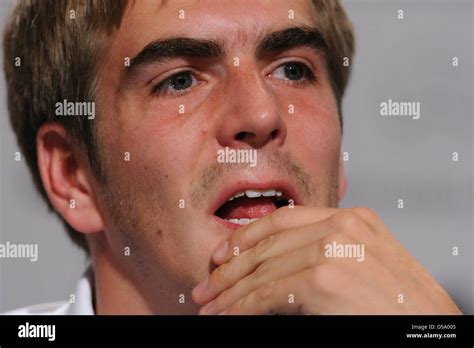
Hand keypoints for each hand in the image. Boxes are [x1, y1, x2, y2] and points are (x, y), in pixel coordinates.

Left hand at [192, 206, 461, 314]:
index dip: (247, 237)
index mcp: (354, 220)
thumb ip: (326, 255)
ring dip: (231, 292)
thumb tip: (275, 267)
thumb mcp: (365, 268)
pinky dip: (242, 308)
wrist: (433, 332)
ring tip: (210, 308)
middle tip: (206, 286)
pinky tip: (229, 316)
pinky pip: (268, 294)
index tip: (223, 255)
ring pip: (263, 270)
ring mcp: (334, 249)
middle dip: (231, 268)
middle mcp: (343, 226)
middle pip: (268, 244)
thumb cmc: (400, 309)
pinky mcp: (324, 278)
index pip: (285, 219)